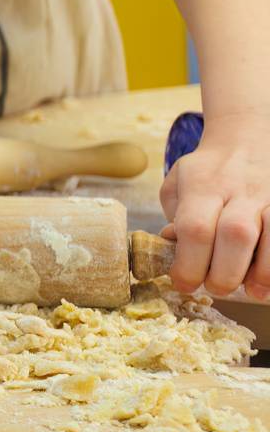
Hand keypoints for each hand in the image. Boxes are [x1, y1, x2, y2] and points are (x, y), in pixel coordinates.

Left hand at [158, 111, 269, 298]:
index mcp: (203, 185)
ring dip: (260, 274)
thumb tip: (171, 247)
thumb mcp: (178, 185)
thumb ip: (174, 217)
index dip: (189, 264)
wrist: (248, 141)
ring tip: (250, 290)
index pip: (195, 229)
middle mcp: (240, 190)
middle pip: (235, 236)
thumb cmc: (207, 172)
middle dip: (224, 273)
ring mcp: (269, 198)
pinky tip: (267, 277)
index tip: (183, 283)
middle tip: (216, 287)